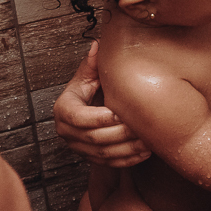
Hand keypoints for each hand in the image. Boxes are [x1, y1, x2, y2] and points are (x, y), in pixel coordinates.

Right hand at [53, 42, 150, 167]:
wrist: (89, 109)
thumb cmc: (89, 90)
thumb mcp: (88, 75)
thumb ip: (92, 64)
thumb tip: (97, 46)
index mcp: (64, 109)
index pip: (78, 118)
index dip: (98, 117)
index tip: (118, 114)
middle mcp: (67, 132)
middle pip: (93, 138)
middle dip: (118, 134)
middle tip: (139, 126)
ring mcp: (79, 148)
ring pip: (103, 155)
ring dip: (127, 149)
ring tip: (147, 140)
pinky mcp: (92, 159)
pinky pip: (110, 164)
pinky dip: (128, 160)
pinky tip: (145, 151)